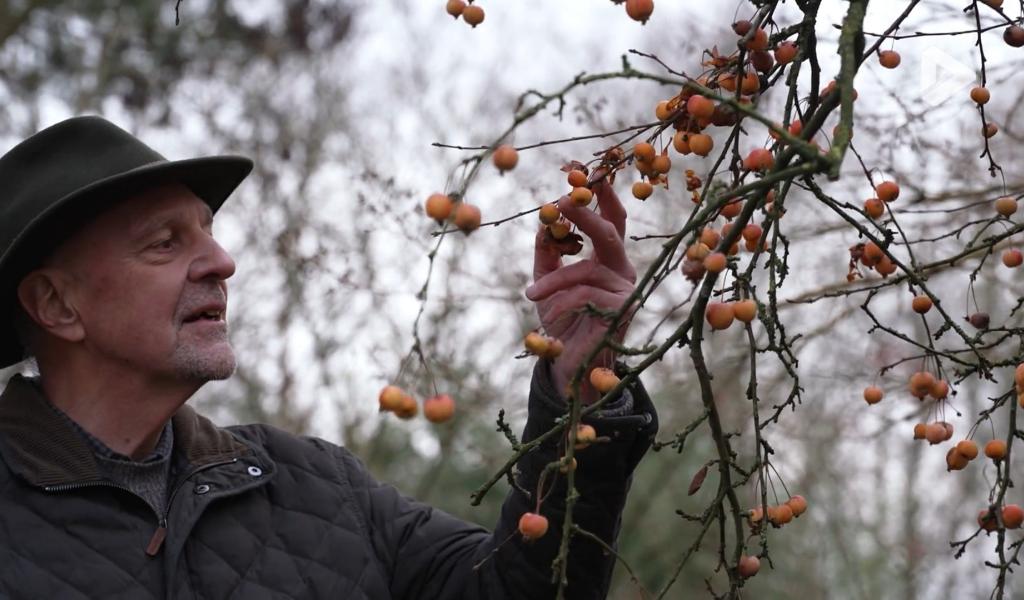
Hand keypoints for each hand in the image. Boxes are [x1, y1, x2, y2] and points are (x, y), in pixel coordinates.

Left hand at [525, 174, 636, 403]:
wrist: (570, 364)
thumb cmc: (562, 321)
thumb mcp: (548, 281)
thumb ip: (548, 252)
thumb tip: (544, 222)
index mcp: (610, 258)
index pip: (612, 219)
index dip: (602, 195)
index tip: (586, 170)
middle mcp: (624, 269)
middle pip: (609, 232)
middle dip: (585, 214)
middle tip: (560, 203)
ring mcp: (628, 289)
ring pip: (584, 270)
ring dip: (553, 282)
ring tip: (533, 297)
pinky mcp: (623, 310)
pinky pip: (585, 294)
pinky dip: (562, 302)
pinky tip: (552, 317)